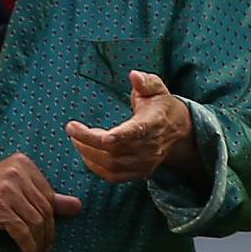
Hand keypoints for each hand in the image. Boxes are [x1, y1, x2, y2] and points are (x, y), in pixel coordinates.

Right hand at [0, 153, 81, 251]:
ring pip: (36, 221)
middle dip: (48, 233)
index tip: (48, 236)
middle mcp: (15, 172)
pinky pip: (22, 231)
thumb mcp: (14, 192)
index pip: (48, 194)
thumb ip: (45, 197)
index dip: (52, 219)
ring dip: (40, 243)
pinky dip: (29, 247)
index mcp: (21, 163)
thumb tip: (78, 207)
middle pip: (44, 208)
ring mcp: (6, 188)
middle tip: (46, 249)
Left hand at [65, 70, 204, 184]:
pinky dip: (97, 168)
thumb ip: (146, 82)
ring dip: (89, 154)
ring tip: (77, 140)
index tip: (89, 131)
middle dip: (88, 141)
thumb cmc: (161, 106)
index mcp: (153, 124)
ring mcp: (145, 163)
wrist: (178, 130)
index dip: (114, 135)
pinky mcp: (140, 172)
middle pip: (114, 151)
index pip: (133, 133)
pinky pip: (114, 176)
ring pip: (111, 165)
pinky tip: (86, 155)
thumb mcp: (157, 89)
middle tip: (72, 129)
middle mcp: (150, 147)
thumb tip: (134, 75)